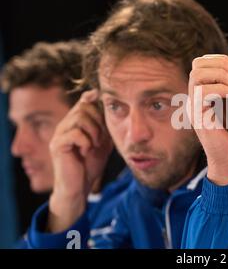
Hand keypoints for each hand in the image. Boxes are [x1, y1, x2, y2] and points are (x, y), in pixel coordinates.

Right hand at [48, 89, 112, 231]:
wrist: (80, 187)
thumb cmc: (90, 165)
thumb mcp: (103, 142)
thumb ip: (104, 126)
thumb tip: (109, 108)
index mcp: (75, 124)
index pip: (83, 102)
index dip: (93, 100)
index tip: (102, 103)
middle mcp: (64, 126)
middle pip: (84, 107)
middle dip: (99, 121)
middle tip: (101, 138)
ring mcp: (59, 135)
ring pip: (79, 118)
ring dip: (94, 132)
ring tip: (95, 145)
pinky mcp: (57, 145)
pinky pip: (75, 133)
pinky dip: (86, 142)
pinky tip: (85, 152)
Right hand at [188, 55, 227, 185]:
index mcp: (204, 92)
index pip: (202, 61)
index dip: (221, 60)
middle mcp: (195, 97)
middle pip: (197, 64)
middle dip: (220, 64)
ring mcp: (194, 107)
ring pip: (197, 74)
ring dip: (220, 75)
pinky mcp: (198, 117)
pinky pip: (202, 92)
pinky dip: (220, 89)